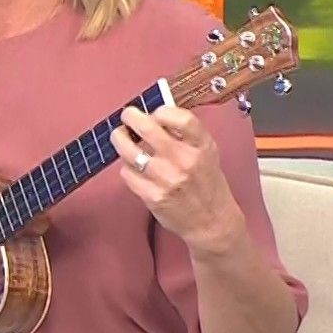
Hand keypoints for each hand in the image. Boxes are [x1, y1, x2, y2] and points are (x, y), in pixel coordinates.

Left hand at [112, 105, 243, 251]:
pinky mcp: (152, 196)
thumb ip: (186, 134)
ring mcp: (167, 179)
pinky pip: (127, 173)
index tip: (154, 112)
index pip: (180, 117)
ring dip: (120, 140)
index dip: (161, 110)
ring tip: (122, 137)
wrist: (211, 222)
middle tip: (127, 116)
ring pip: (129, 151)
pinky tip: (133, 167)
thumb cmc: (208, 185)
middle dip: (131, 117)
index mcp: (202, 147)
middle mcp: (185, 161)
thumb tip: (156, 114)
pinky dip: (127, 167)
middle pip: (148, 129)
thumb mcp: (207, 152)